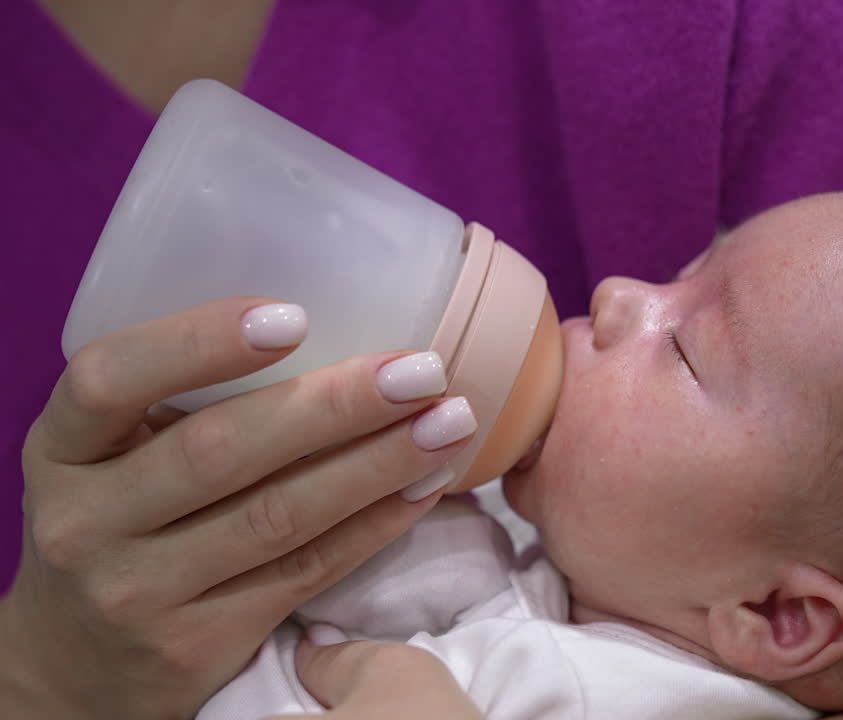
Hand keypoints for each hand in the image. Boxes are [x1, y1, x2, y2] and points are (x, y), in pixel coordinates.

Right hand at [1, 298, 475, 718]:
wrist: (75, 663)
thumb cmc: (116, 520)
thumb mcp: (110, 456)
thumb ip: (181, 401)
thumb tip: (333, 329)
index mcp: (61, 448)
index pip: (109, 381)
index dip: (198, 343)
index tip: (294, 317)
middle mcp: (87, 521)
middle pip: (219, 452)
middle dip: (334, 406)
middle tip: (421, 371)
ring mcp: (139, 592)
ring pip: (277, 517)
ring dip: (376, 464)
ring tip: (448, 422)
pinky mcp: (197, 644)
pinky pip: (305, 571)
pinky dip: (376, 524)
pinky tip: (426, 484)